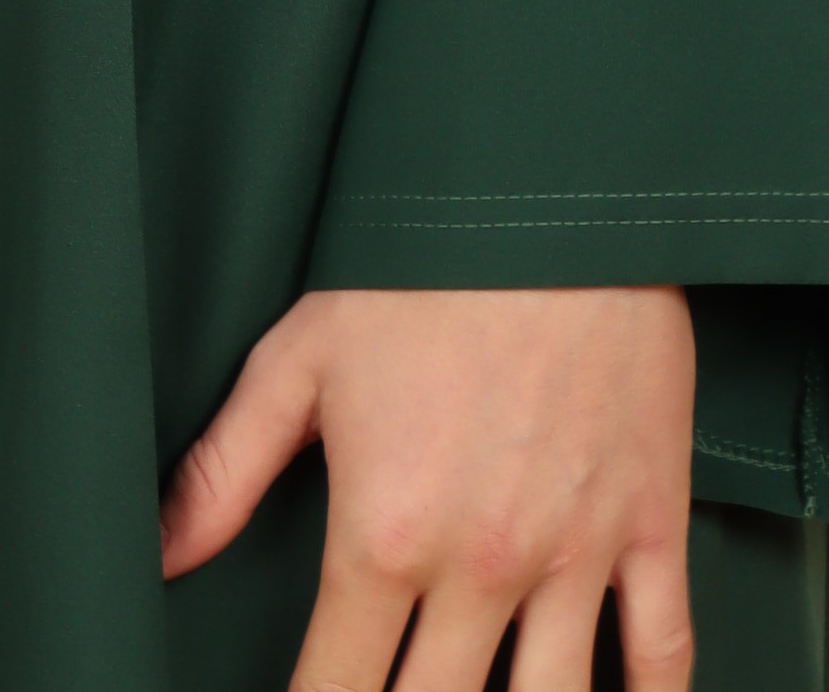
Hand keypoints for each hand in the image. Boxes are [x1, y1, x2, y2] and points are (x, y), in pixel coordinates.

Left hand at [161, 282, 694, 691]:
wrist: (551, 186)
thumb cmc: (421, 266)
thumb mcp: (300, 355)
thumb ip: (226, 468)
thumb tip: (163, 554)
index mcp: (386, 534)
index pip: (334, 690)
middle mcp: (480, 567)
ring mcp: (574, 553)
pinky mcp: (651, 523)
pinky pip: (665, 654)